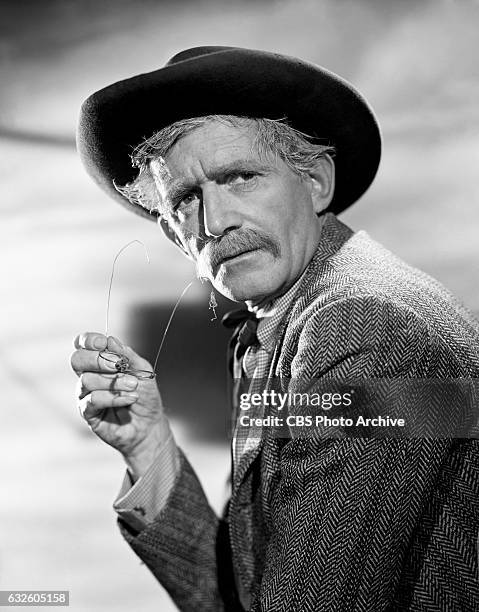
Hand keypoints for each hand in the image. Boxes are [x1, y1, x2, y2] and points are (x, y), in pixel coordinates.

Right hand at [71, 332, 170, 477]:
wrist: (150, 424)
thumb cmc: (145, 395)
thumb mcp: (142, 370)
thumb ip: (127, 355)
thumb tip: (110, 340)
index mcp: (99, 362)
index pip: (82, 345)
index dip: (88, 340)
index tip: (102, 343)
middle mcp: (88, 376)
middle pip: (77, 360)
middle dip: (98, 360)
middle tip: (119, 365)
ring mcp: (85, 395)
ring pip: (86, 380)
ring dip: (113, 382)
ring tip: (133, 386)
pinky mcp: (88, 413)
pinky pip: (92, 400)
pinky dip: (113, 397)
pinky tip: (129, 399)